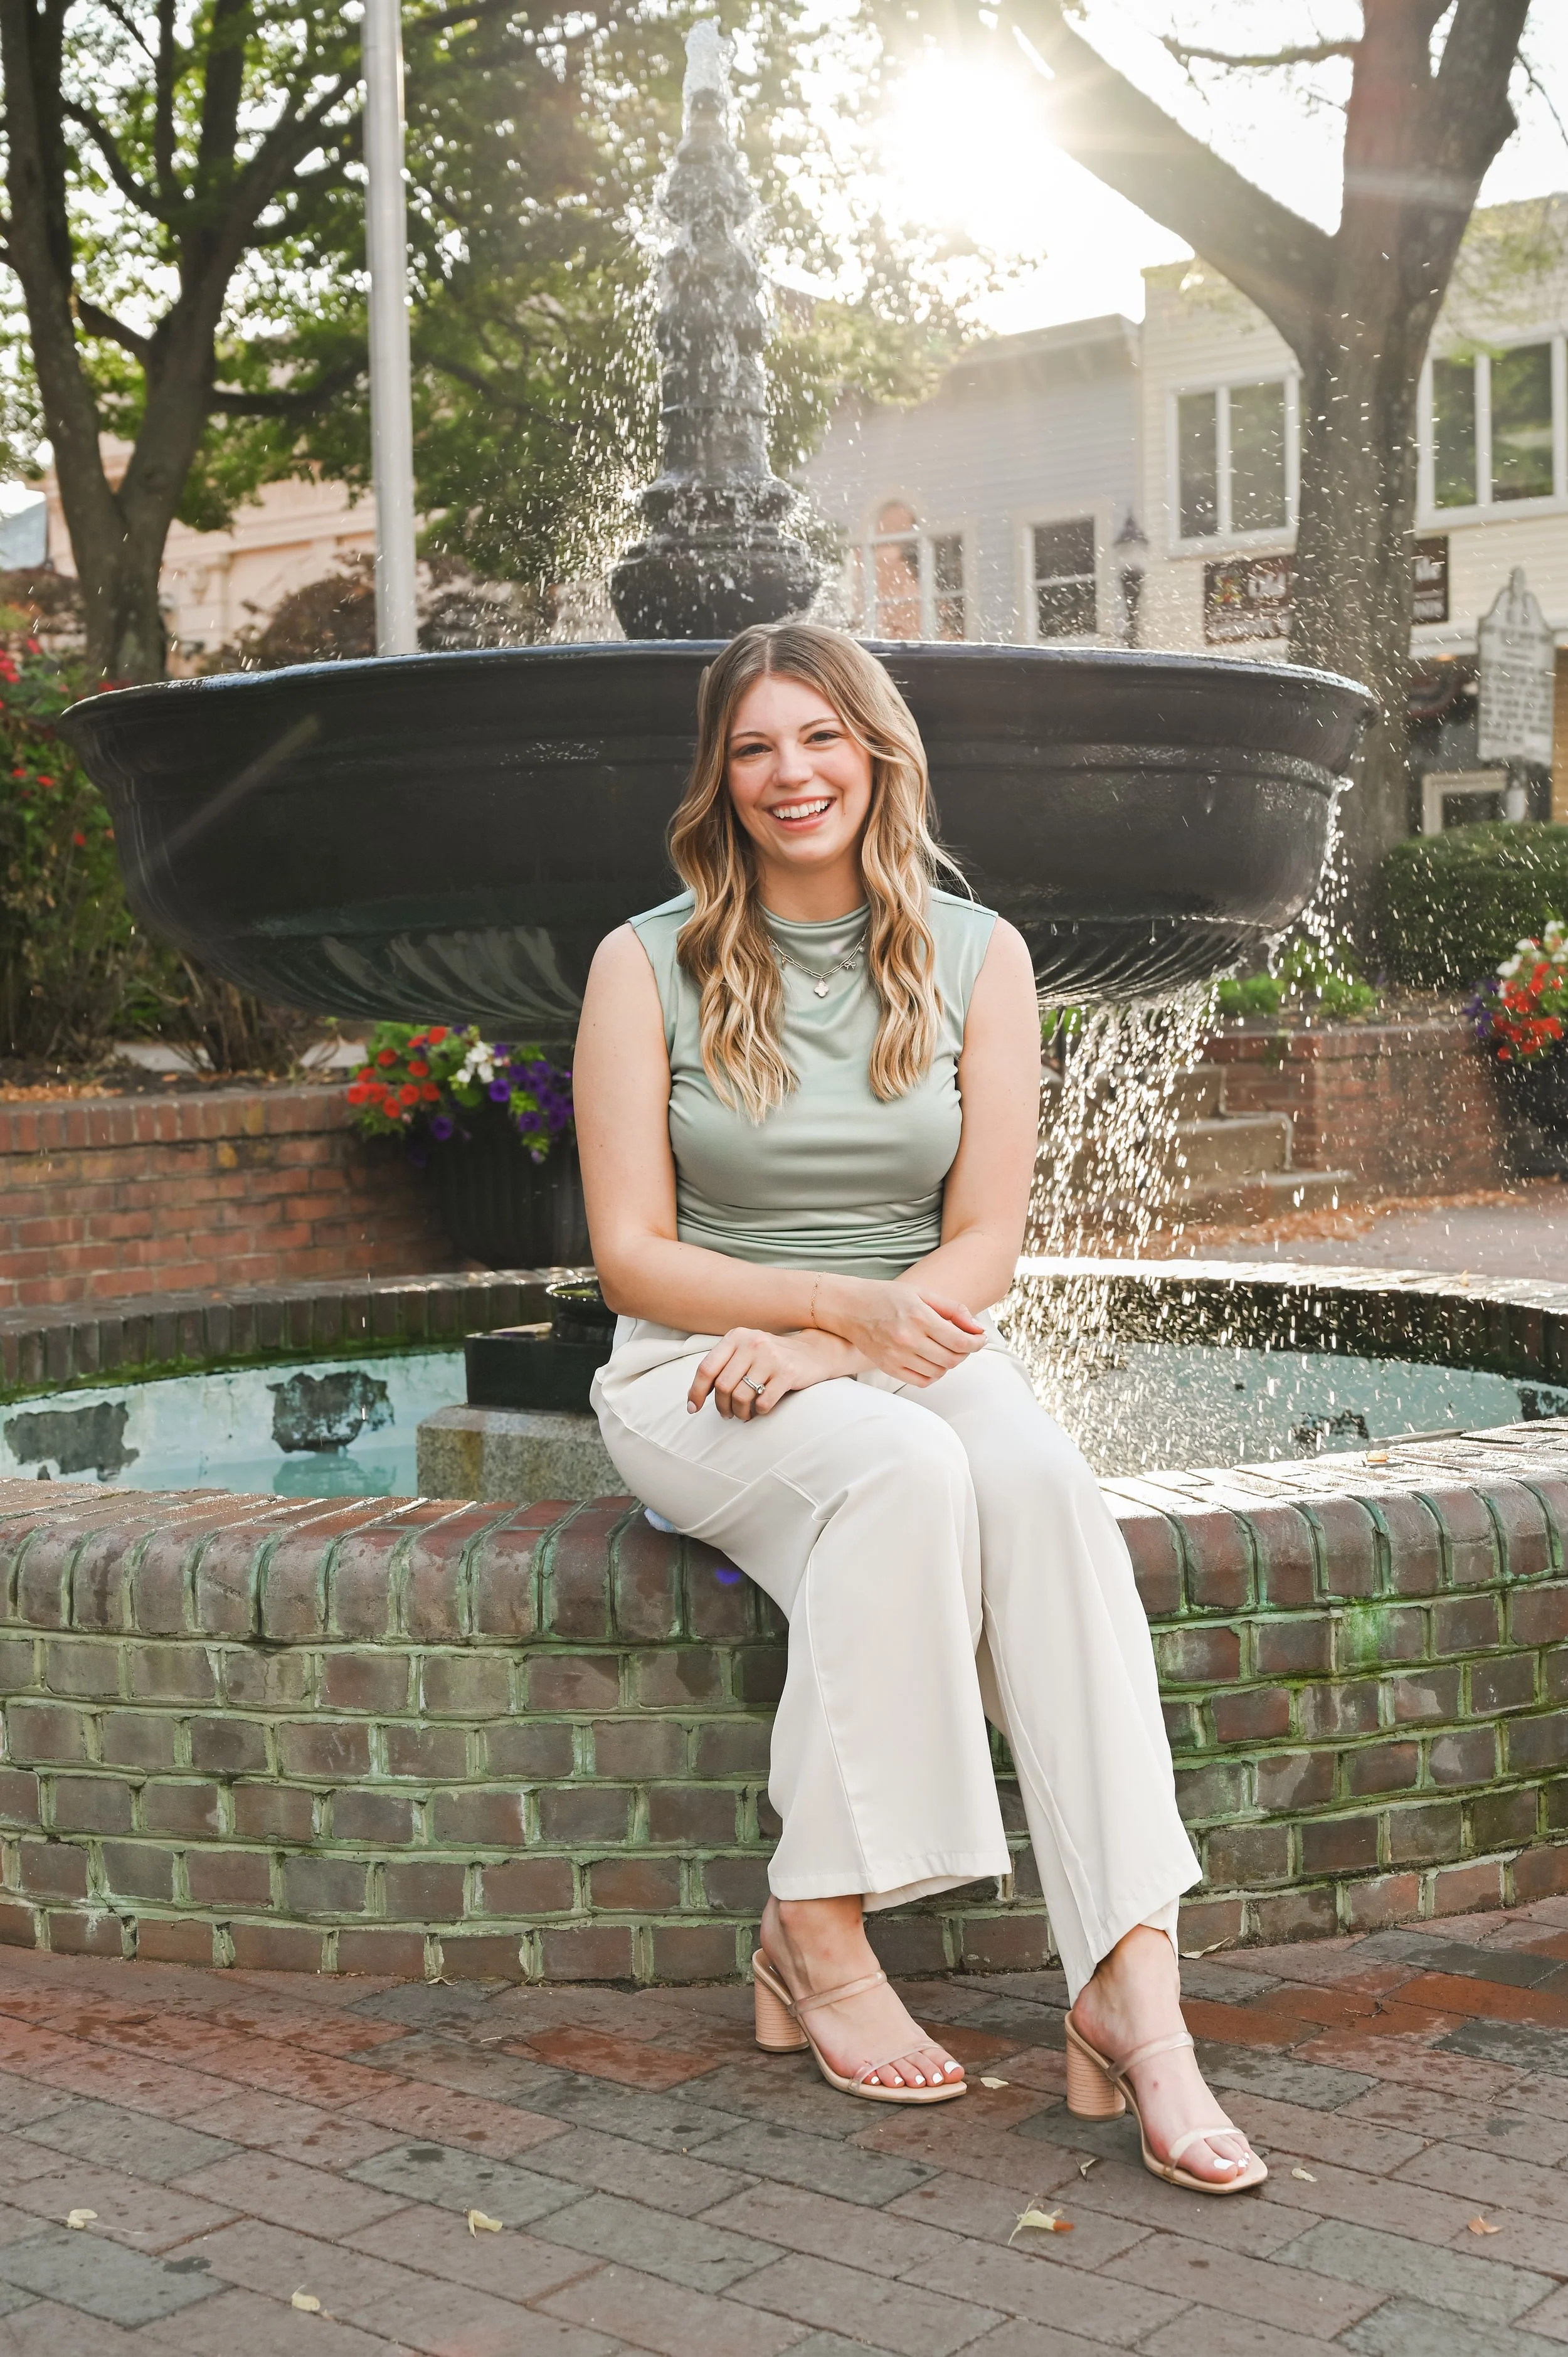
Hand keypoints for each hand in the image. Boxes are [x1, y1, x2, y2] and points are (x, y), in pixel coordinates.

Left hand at [688, 1327, 862, 1419]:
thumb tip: (694, 1397)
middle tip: (727, 1414)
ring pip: (741, 1397)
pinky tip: (760, 1411)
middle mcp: (752, 1343)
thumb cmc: (771, 1357)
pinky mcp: (788, 1372)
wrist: (814, 1352)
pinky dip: (758, 1413)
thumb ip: (723, 1366)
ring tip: (743, 1415)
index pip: (706, 1368)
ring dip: (739, 1413)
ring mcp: (771, 1357)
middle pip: (723, 1386)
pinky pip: (763, 1403)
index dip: (696, 1391)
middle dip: (721, 1406)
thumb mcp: (745, 1351)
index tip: (693, 1408)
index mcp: (736, 1337)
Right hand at [811, 1276, 985, 1386]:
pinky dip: (933, 1374)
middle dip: (965, 1353)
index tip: (980, 1339)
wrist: (849, 1307)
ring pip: (939, 1372)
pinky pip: (921, 1381)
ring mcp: (897, 1356)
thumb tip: (978, 1330)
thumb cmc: (888, 1296)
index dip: (976, 1343)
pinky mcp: (888, 1367)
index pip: (960, 1341)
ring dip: (949, 1363)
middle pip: (952, 1359)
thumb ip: (953, 1310)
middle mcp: (908, 1339)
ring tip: (945, 1349)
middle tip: (965, 1344)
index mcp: (919, 1317)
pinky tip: (932, 1361)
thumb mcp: (922, 1293)